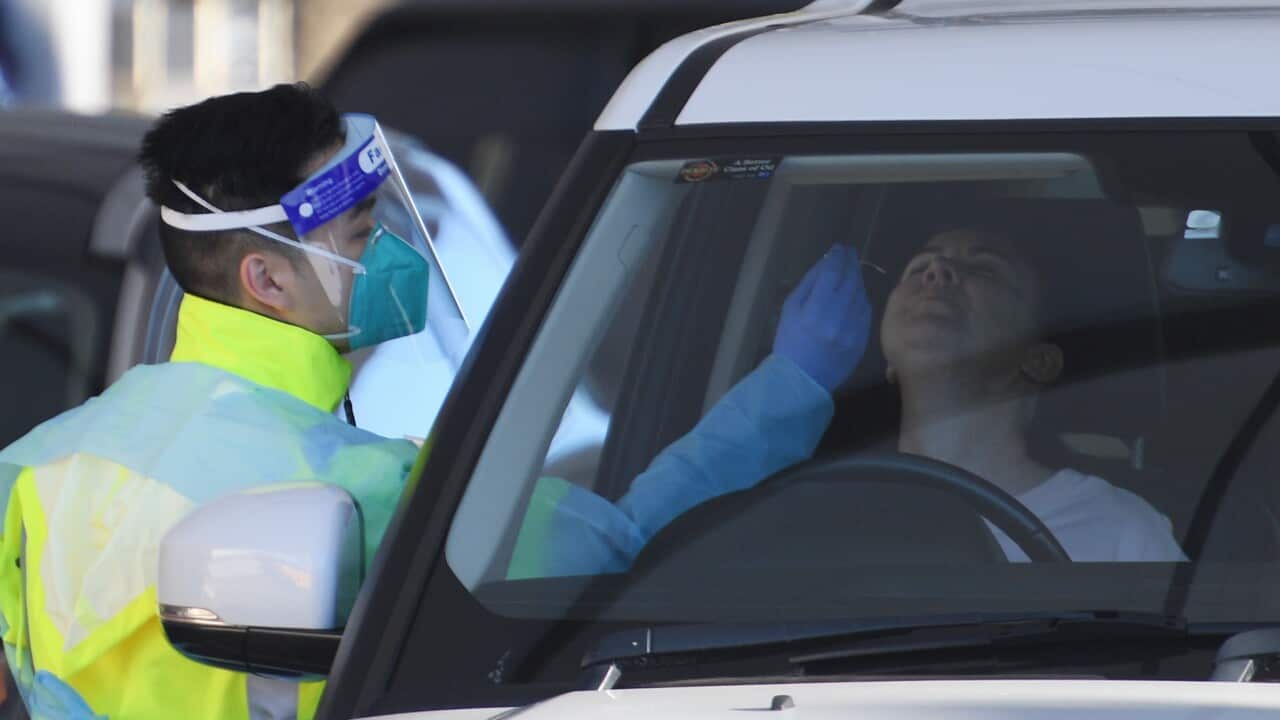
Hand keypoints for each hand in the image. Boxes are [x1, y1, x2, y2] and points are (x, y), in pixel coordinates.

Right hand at [772, 244, 871, 391]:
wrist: (801, 380)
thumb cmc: (790, 343)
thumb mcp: (790, 310)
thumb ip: (809, 284)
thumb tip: (826, 264)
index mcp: (816, 310)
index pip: (833, 273)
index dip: (838, 257)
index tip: (839, 248)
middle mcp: (839, 318)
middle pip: (851, 281)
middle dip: (851, 264)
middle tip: (849, 254)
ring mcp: (854, 330)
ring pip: (861, 295)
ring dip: (857, 281)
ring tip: (851, 273)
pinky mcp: (863, 340)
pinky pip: (866, 312)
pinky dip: (861, 300)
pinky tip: (855, 295)